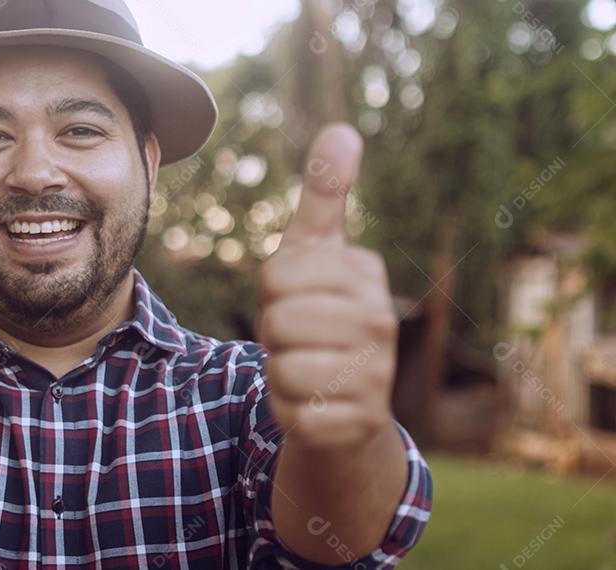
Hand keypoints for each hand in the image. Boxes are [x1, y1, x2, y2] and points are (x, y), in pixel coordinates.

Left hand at [257, 124, 396, 448]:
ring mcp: (376, 373)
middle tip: (299, 338)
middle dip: (273, 334)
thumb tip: (340, 128)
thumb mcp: (317, 253)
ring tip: (308, 369)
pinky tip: (314, 405)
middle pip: (275, 321)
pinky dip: (288, 411)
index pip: (274, 275)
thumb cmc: (321, 315)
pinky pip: (289, 411)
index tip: (295, 299)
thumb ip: (323, 195)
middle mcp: (381, 319)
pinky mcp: (357, 422)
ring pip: (279, 367)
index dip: (270, 293)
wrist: (347, 404)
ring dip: (279, 373)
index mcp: (364, 272)